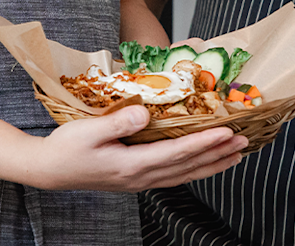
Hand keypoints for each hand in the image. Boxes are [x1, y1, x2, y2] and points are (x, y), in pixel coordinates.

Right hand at [27, 105, 248, 191]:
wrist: (50, 170)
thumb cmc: (67, 146)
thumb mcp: (88, 130)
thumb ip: (118, 121)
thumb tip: (145, 113)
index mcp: (131, 164)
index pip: (177, 153)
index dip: (204, 142)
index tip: (227, 131)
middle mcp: (141, 177)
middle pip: (188, 166)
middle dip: (218, 153)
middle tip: (245, 141)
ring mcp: (140, 181)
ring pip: (185, 174)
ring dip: (212, 164)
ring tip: (236, 154)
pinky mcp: (137, 179)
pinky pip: (175, 175)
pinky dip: (195, 168)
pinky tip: (205, 163)